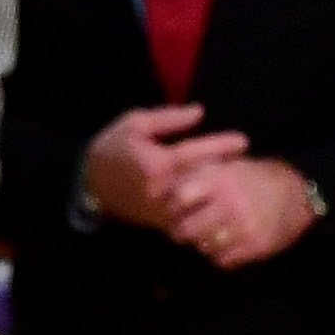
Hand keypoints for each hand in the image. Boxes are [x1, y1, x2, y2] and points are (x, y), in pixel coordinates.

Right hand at [79, 100, 243, 238]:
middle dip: (227, 172)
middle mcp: (162, 190)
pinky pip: (190, 219)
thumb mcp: (134, 123)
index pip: (197, 152)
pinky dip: (206, 211)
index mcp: (157, 163)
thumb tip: (200, 112)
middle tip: (245, 163)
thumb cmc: (112, 149)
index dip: (222, 145)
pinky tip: (217, 202)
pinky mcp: (160, 222)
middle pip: (205, 181)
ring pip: (200, 204)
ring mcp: (162, 210)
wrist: (89, 185)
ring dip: (219, 194)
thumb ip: (168, 118)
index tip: (244, 141)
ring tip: (236, 183)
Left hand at [170, 154, 321, 268]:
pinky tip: (226, 244)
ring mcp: (244, 227)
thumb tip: (158, 188)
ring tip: (208, 235)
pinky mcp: (255, 246)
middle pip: (187, 229)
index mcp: (221, 180)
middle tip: (183, 231)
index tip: (174, 210)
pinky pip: (222, 260)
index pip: (181, 197)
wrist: (299, 193)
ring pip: (203, 247)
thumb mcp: (227, 166)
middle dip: (181, 232)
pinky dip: (219, 255)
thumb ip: (197, 175)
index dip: (173, 206)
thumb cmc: (254, 178)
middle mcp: (231, 204)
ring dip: (201, 244)